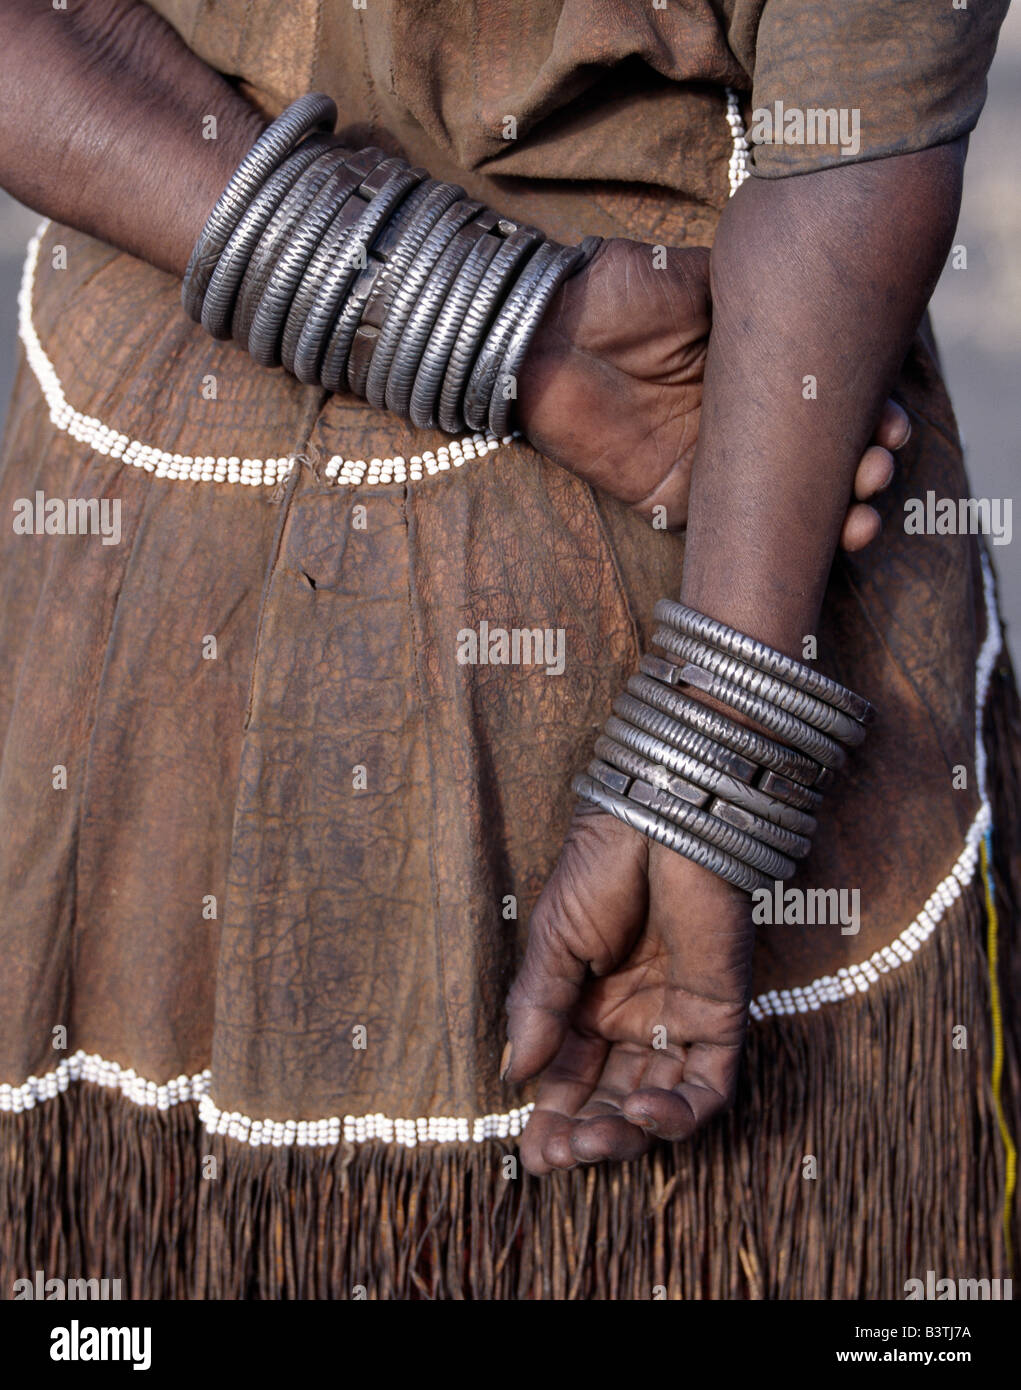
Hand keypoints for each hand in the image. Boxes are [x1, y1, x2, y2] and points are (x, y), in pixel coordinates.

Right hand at [503, 804, 753, 1173]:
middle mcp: (633, 1019)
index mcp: (586, 1003)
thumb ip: (538, 1008)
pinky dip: (680, 1111)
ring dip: (628, 1131)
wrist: (660, 821)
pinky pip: (709, 1084)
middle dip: (586, 1134)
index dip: (551, 1119)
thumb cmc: (600, 868)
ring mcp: (678, 1020)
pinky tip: (644, 1110)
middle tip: (561, 1157)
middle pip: (611, 1098)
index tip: (532, 1155)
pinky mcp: (721, 1016)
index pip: (569, 1078)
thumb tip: (513, 1077)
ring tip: (598, 1140)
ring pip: (658, 1101)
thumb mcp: (552, 941)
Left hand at [517, 237, 909, 548]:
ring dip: (835, 515)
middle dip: (862, 474)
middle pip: (819, 459)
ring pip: (788, 503)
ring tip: (860, 516)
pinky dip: (777, 543)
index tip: (892, 428)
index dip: (870, 418)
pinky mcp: (674, 501)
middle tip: (877, 472)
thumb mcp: (704, 281)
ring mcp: (711, 464)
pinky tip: (818, 543)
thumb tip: (828, 297)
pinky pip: (735, 532)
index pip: (828, 402)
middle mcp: (743, 421)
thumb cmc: (622, 289)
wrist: (547, 324)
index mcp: (758, 369)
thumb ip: (763, 300)